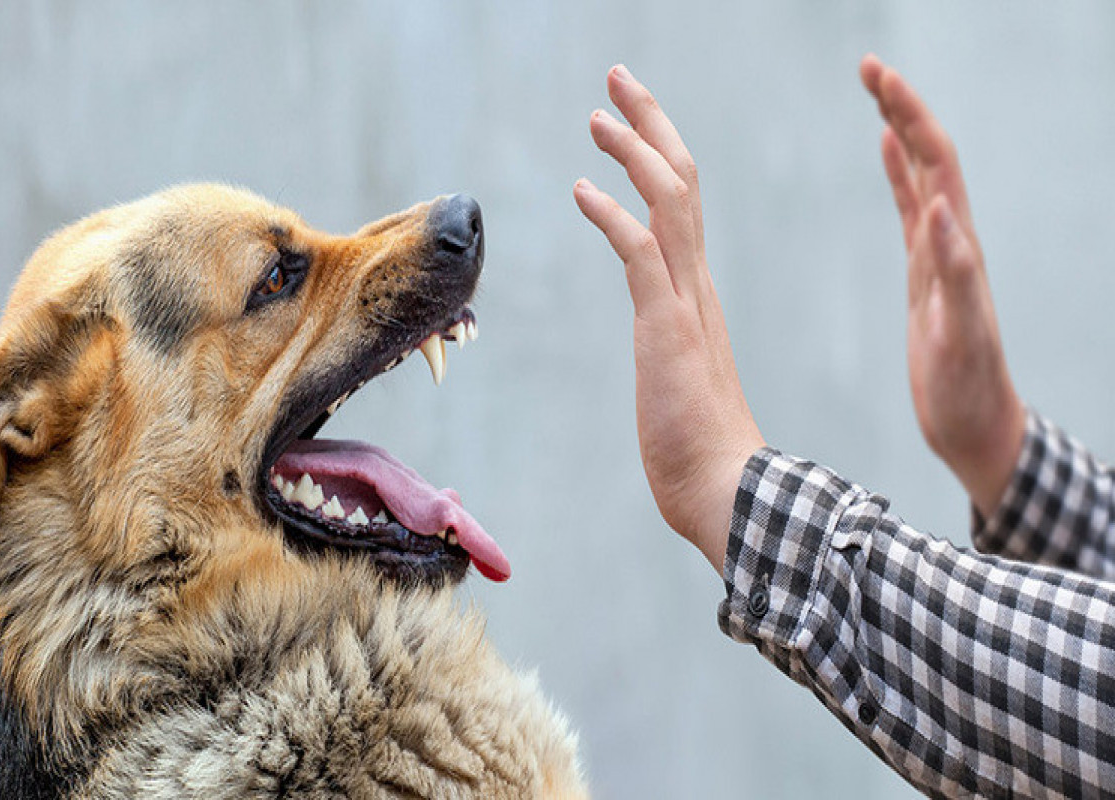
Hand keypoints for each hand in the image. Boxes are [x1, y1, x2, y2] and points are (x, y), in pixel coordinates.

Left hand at [574, 65, 763, 574]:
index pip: (682, 207)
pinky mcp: (667, 329)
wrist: (728, 495)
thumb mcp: (679, 385)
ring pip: (669, 202)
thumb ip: (675, 356)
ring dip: (633, 152)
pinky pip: (640, 254)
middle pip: (681, 183)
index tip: (629, 125)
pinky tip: (582, 188)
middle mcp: (697, 288)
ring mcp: (686, 306)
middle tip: (620, 83)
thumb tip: (667, 359)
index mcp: (698, 297)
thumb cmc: (702, 454)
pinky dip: (614, 215)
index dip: (657, 157)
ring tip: (598, 115)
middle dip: (649, 126)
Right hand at [860, 55, 1023, 516]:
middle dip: (901, 107)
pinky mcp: (925, 272)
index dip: (909, 117)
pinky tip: (884, 154)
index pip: (936, 164)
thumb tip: (937, 208)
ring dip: (899, 130)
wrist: (976, 425)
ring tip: (875, 92)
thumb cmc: (967, 391)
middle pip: (928, 156)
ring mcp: (939, 253)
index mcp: (958, 248)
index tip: (878, 80)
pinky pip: (910, 209)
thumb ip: (952, 272)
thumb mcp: (959, 336)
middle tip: (867, 67)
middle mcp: (952, 240)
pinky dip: (897, 174)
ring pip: (919, 175)